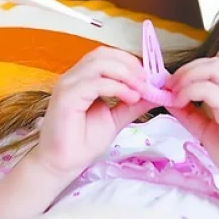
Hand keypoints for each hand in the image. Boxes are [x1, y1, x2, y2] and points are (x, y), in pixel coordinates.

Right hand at [35, 47, 153, 178]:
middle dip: (129, 64)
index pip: (106, 55)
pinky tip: (130, 97)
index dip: (129, 61)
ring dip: (125, 73)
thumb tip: (156, 93)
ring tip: (141, 89)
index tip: (150, 76)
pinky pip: (95, 83)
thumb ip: (133, 104)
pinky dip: (117, 87)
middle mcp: (73, 76)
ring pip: (99, 63)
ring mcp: (68, 84)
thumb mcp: (115, 119)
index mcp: (82, 78)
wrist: (62, 164)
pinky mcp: (66, 97)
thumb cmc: (83, 142)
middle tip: (148, 81)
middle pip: (103, 54)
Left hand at [166, 57, 218, 191]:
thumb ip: (189, 112)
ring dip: (189, 76)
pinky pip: (209, 89)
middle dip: (188, 69)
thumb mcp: (206, 128)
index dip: (192, 70)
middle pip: (215, 63)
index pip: (217, 67)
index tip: (172, 83)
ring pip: (214, 69)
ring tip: (174, 92)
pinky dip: (190, 90)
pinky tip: (180, 103)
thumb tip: (167, 98)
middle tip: (169, 84)